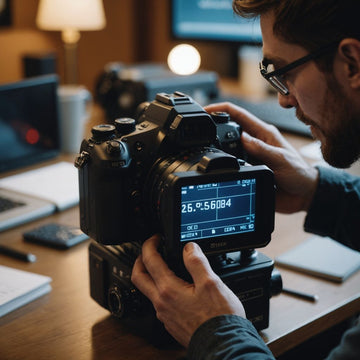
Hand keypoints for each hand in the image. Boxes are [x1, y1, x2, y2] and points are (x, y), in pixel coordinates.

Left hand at [131, 234, 245, 347]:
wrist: (223, 346)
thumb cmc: (218, 318)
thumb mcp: (211, 283)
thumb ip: (197, 262)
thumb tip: (189, 247)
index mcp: (169, 290)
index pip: (150, 260)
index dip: (150, 244)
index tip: (155, 238)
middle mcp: (162, 303)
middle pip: (138, 277)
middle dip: (140, 259)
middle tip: (148, 251)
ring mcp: (165, 314)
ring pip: (148, 290)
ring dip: (149, 275)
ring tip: (161, 266)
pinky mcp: (171, 323)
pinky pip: (158, 302)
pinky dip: (160, 289)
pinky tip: (174, 287)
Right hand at [205, 102, 318, 212]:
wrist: (303, 196)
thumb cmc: (298, 174)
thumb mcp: (281, 159)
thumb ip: (262, 149)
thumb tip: (242, 138)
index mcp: (262, 134)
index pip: (237, 115)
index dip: (220, 110)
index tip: (205, 110)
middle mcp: (253, 143)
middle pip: (228, 130)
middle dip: (214, 129)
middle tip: (200, 133)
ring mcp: (249, 157)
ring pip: (227, 149)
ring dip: (218, 150)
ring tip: (207, 152)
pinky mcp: (247, 170)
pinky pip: (231, 166)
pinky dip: (223, 166)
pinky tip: (218, 169)